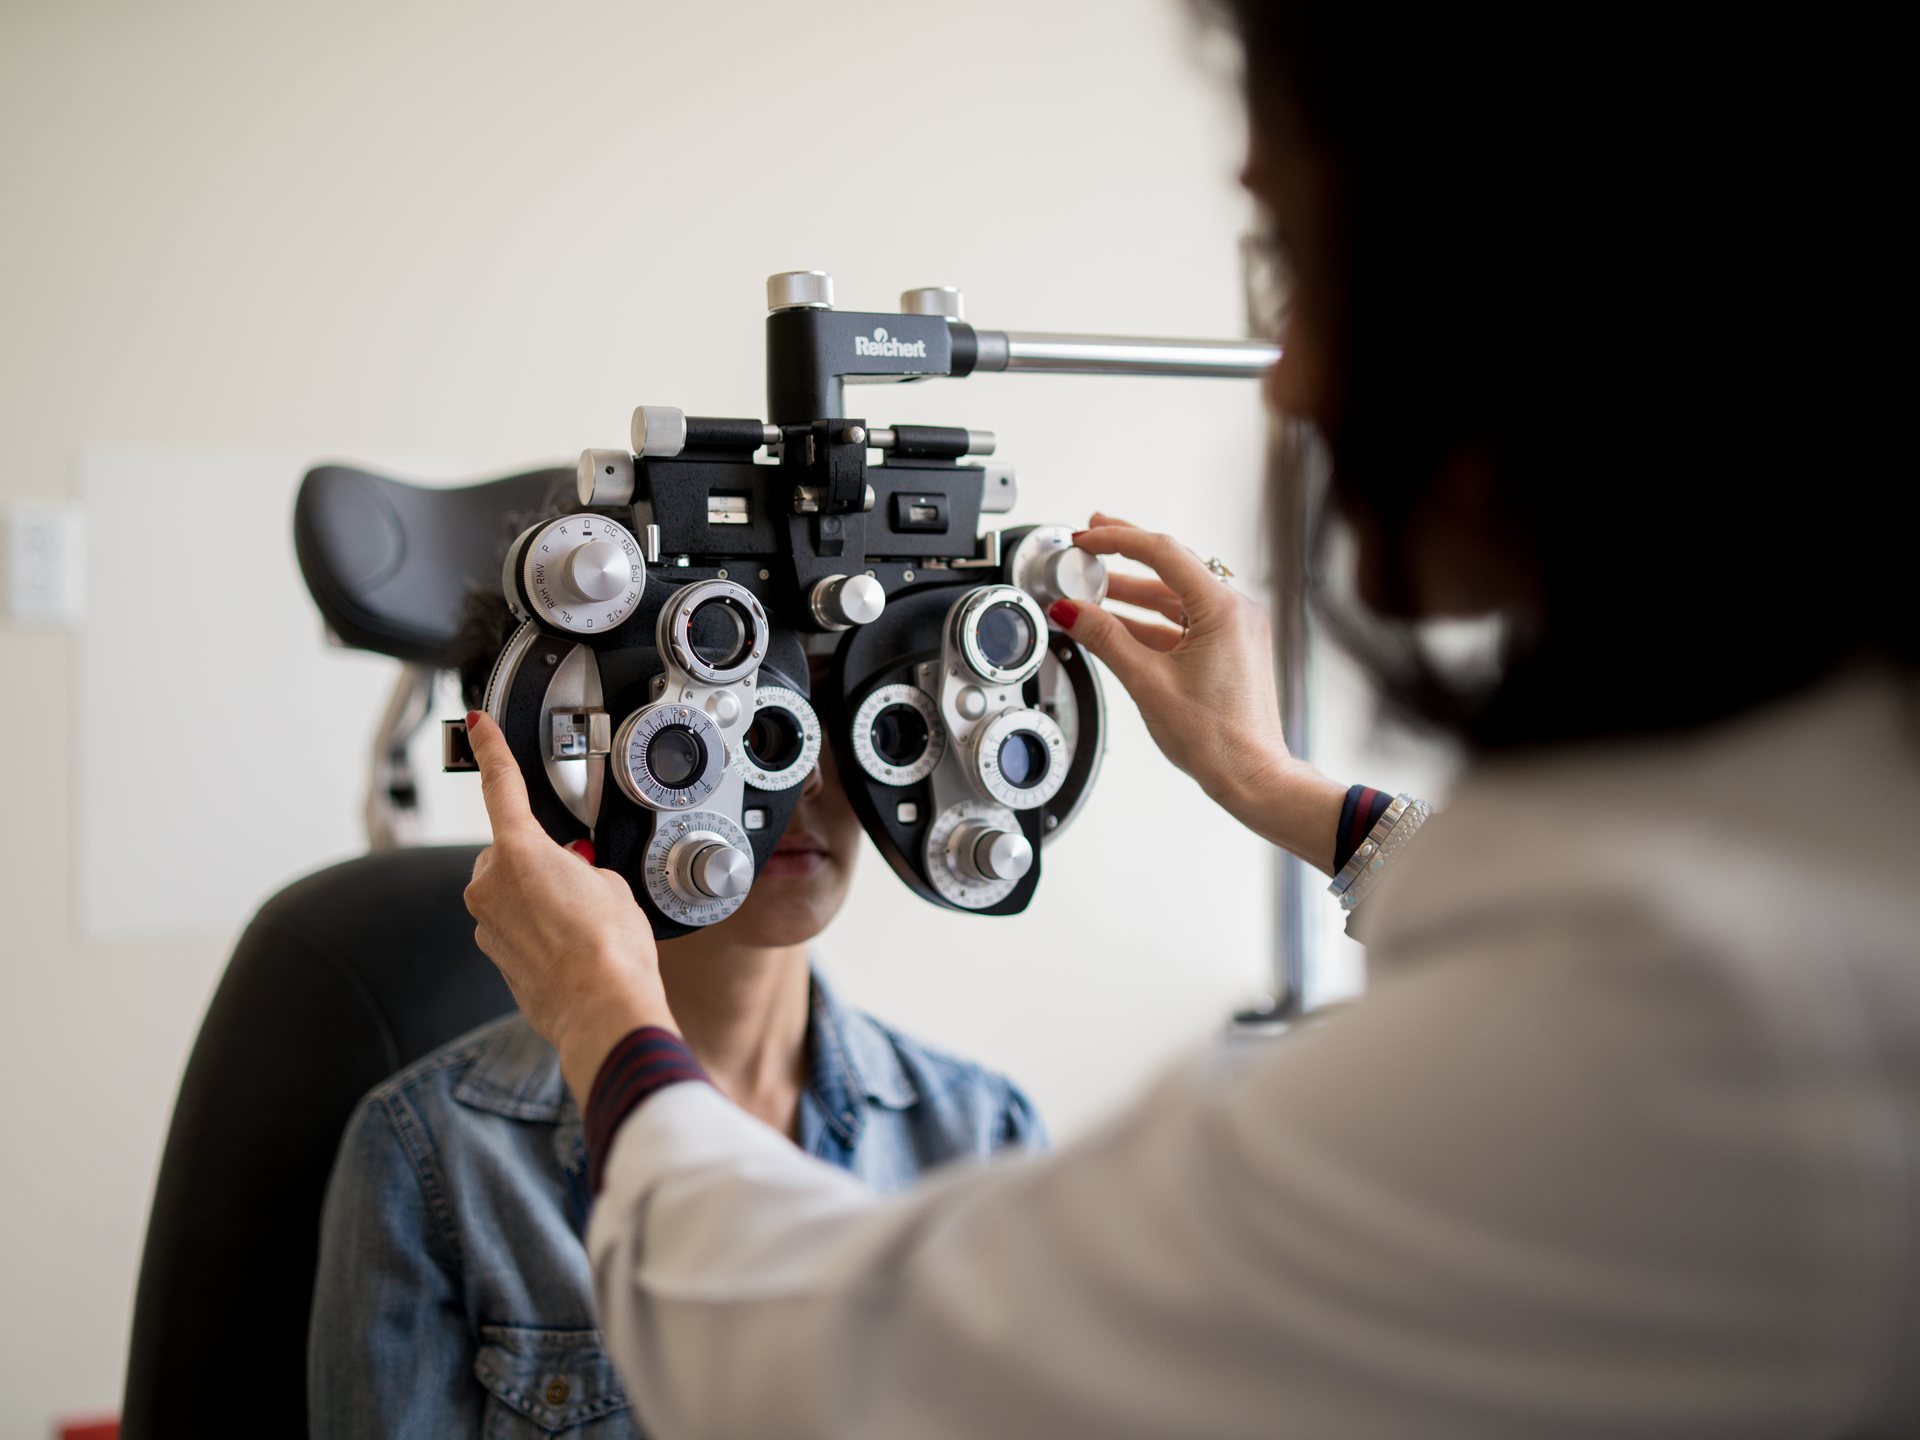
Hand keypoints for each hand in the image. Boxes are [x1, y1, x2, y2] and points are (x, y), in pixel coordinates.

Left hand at [463, 710, 675, 1102]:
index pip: (499, 786)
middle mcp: (490, 884)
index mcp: (518, 852)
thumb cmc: (611, 949)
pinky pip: (514, 925)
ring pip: (511, 890)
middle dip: (543, 859)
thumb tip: (570, 880)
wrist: (601, 1009)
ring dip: (541, 895)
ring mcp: (488, 923)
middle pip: (511, 850)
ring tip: (584, 923)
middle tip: (583, 883)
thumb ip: (580, 868)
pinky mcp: (494, 955)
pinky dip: (538, 928)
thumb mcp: (611, 886)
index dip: (489, 749)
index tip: (476, 725)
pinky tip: (571, 946)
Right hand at [1055, 515, 1346, 871]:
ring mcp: (1235, 630)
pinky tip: (1120, 623)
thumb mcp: (1147, 682)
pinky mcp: (1230, 649)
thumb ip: (1105, 639)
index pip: (1163, 553)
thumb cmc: (1217, 739)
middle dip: (1127, 553)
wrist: (1252, 777)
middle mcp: (1236, 612)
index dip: (1118, 540)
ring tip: (1095, 585)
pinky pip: (1185, 620)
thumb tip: (1072, 611)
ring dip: (1135, 590)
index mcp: (1223, 610)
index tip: (1087, 538)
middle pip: (1172, 565)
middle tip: (1091, 538)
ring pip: (1177, 594)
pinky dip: (1151, 619)